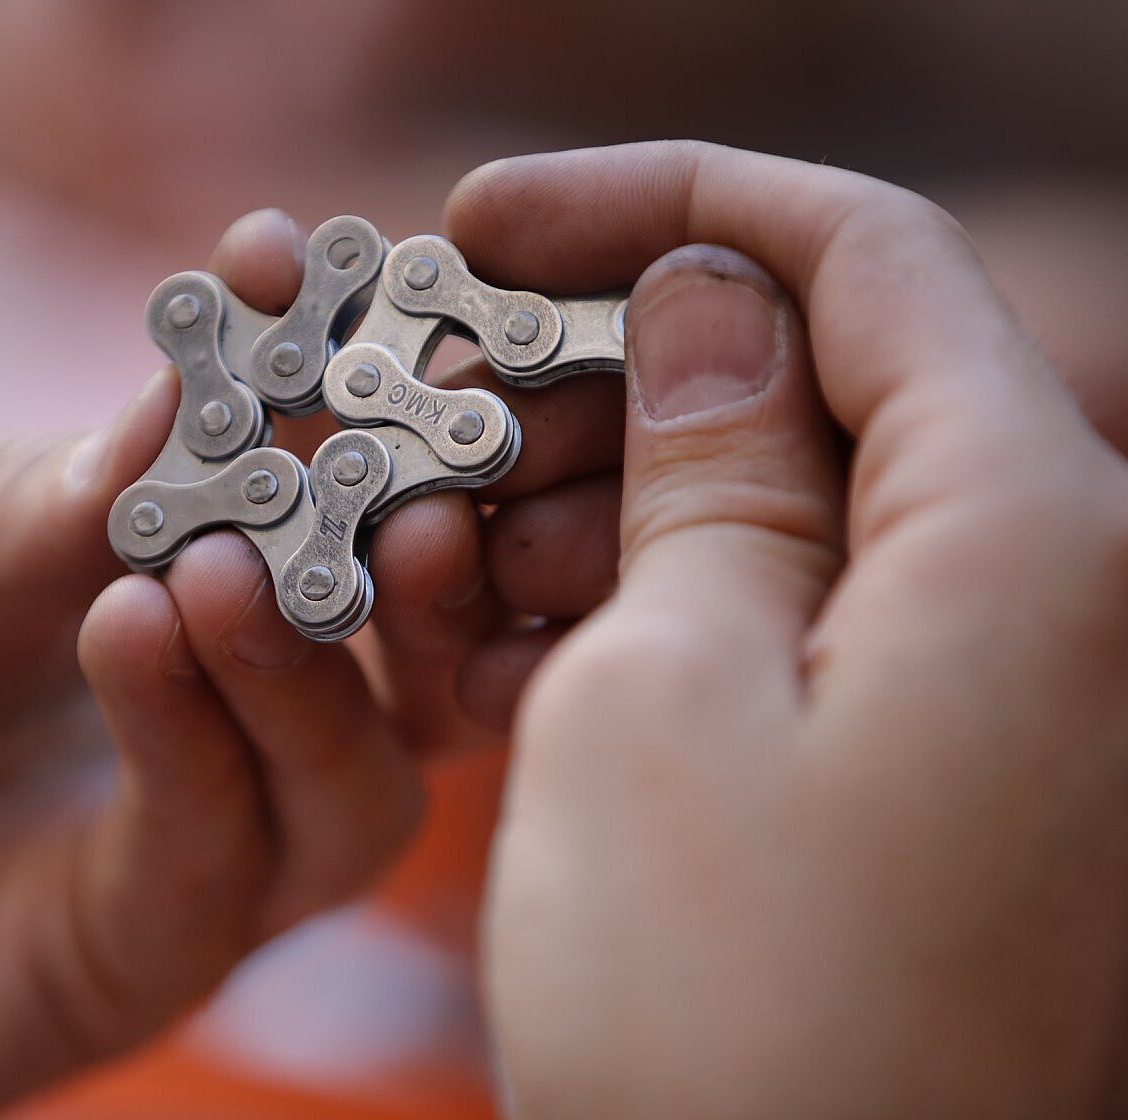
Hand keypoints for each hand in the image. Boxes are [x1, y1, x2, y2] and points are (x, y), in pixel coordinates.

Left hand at [0, 212, 495, 1117]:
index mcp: (150, 569)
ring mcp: (183, 833)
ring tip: (227, 562)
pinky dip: (200, 741)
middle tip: (401, 473)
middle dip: (419, 557)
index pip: (302, 480)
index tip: (295, 267)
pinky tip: (137, 626)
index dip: (323, 376)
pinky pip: (219, 856)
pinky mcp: (131, 952)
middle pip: (393, 651)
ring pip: (358, 778)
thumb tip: (193, 415)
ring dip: (321, 663)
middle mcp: (201, 702)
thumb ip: (16, 490)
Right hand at [448, 142, 1127, 1114]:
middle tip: (441, 425)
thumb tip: (711, 310)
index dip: (655, 204)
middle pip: (818, 377)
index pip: (853, 253)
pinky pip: (792, 624)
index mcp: (1024, 531)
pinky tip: (512, 662)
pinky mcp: (932, 769)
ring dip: (606, 508)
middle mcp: (1051, 592)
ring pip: (787, 505)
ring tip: (452, 573)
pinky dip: (654, 614)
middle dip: (606, 375)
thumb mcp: (661, 690)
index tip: (485, 220)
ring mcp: (999, 691)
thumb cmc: (725, 1023)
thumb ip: (709, 465)